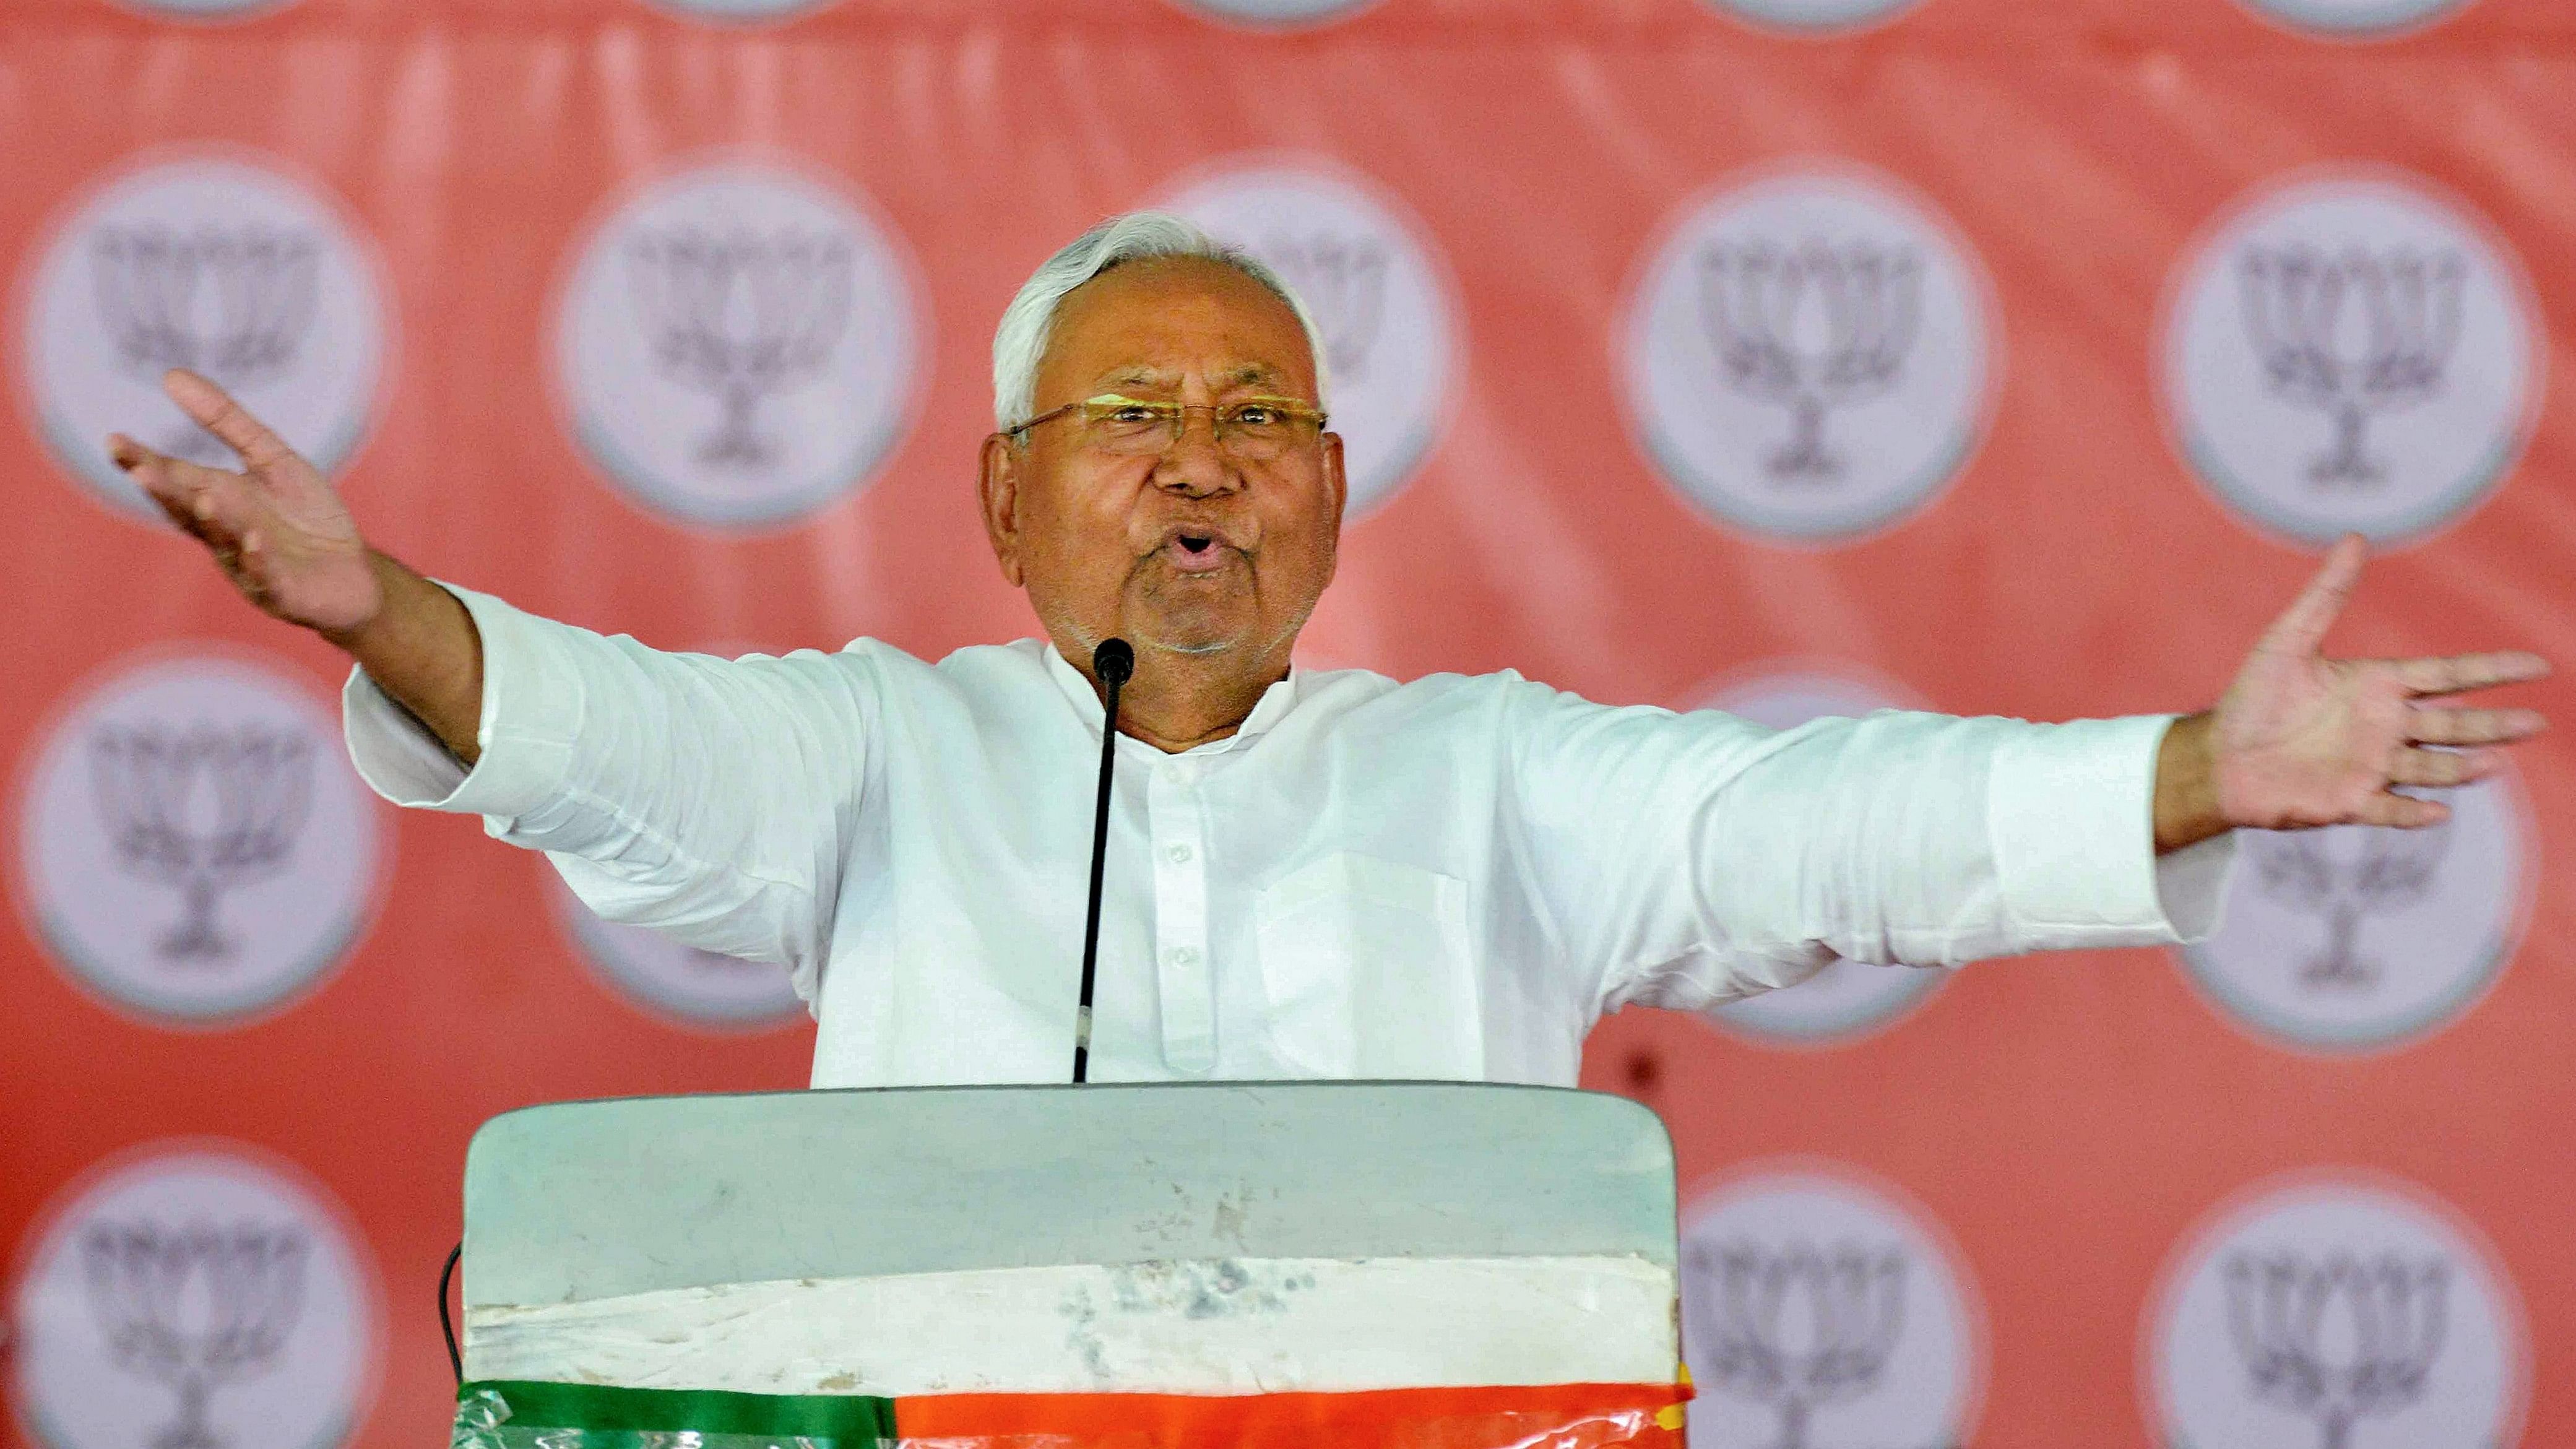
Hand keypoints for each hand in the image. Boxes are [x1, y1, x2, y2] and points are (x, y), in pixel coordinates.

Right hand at [108, 368, 381, 635]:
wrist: (354, 574)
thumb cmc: (308, 516)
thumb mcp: (272, 459)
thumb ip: (226, 421)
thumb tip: (172, 376)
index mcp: (216, 500)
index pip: (172, 478)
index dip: (142, 462)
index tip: (114, 441)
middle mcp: (223, 533)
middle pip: (187, 511)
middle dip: (165, 492)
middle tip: (140, 469)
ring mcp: (250, 565)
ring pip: (225, 542)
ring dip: (213, 521)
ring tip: (202, 497)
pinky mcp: (284, 590)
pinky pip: (268, 576)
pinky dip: (259, 559)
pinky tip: (254, 540)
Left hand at [2177, 534, 2547, 840]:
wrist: (2219, 755)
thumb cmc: (2254, 698)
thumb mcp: (2288, 639)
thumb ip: (2326, 594)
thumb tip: (2355, 536)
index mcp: (2380, 686)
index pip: (2448, 674)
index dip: (2492, 669)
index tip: (2538, 664)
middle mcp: (2386, 727)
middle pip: (2451, 724)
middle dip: (2492, 725)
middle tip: (2535, 722)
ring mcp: (2372, 766)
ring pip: (2429, 767)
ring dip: (2460, 767)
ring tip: (2492, 763)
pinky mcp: (2349, 801)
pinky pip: (2388, 809)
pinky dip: (2412, 813)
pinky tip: (2438, 813)